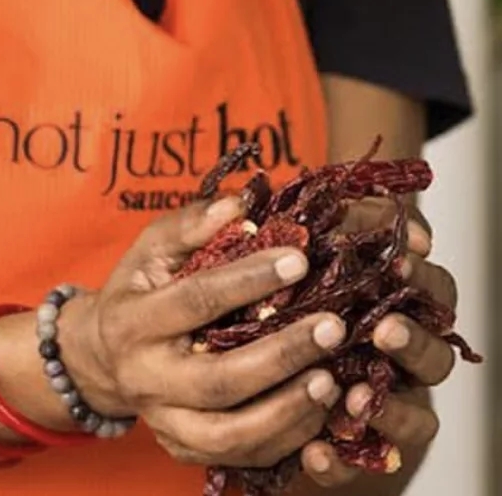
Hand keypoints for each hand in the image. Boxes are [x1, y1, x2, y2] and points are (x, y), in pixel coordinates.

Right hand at [60, 198, 348, 471]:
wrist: (100, 354)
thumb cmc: (137, 289)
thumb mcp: (151, 248)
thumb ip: (192, 225)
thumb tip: (240, 204)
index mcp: (133, 320)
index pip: (196, 300)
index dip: (249, 280)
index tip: (300, 260)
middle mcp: (146, 378)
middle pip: (219, 380)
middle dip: (282, 355)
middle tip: (332, 327)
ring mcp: (165, 422)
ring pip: (232, 435)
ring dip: (288, 410)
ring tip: (331, 378)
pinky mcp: (185, 451)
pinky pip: (242, 458)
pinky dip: (286, 440)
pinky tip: (320, 411)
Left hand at [299, 200, 453, 486]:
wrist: (242, 330)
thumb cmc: (294, 268)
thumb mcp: (318, 230)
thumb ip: (361, 219)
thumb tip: (413, 234)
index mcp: (403, 304)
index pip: (437, 294)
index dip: (425, 280)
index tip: (400, 262)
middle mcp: (401, 357)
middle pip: (435, 358)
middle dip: (414, 344)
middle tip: (384, 329)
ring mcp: (383, 402)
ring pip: (413, 419)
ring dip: (389, 409)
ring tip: (352, 395)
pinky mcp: (349, 443)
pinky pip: (355, 461)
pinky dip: (337, 460)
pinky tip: (313, 450)